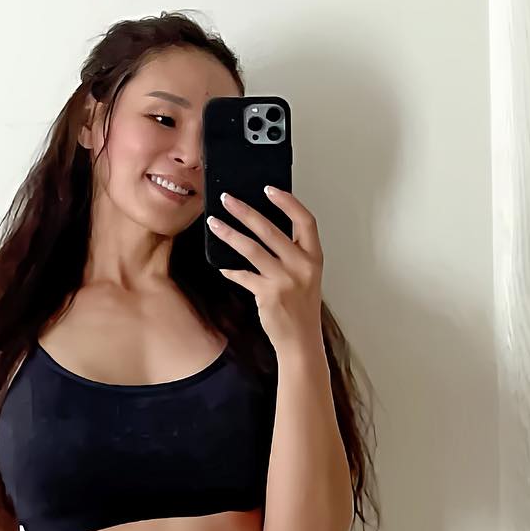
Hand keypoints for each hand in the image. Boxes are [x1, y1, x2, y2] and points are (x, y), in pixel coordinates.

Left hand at [207, 186, 324, 355]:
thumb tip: (263, 230)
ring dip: (229, 234)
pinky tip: (221, 266)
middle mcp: (302, 266)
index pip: (305, 220)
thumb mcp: (306, 277)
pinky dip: (230, 270)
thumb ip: (292, 254)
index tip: (269, 189)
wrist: (301, 341)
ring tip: (215, 223)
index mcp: (314, 258)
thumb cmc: (301, 308)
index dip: (287, 202)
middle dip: (245, 211)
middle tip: (228, 199)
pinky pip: (243, 275)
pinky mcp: (268, 294)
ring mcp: (285, 280)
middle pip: (271, 229)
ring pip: (251, 249)